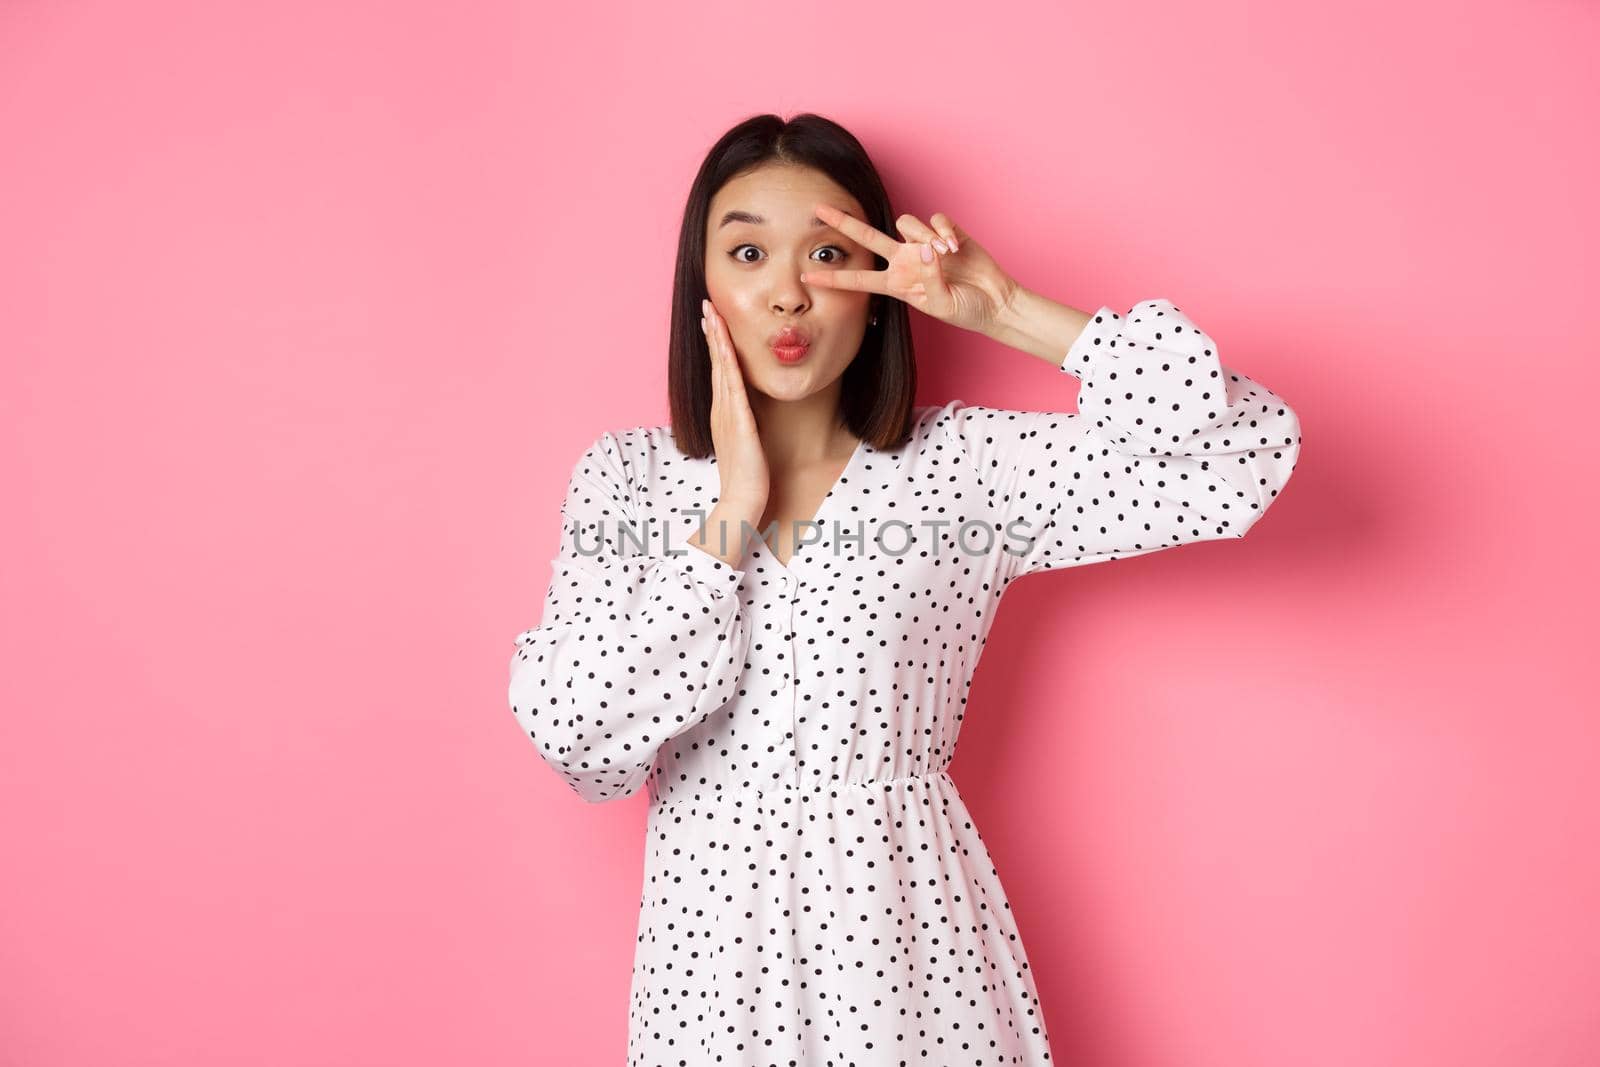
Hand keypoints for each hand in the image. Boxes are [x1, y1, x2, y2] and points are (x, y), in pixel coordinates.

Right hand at [700, 297, 768, 516]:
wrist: (742, 500)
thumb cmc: (747, 477)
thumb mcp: (745, 443)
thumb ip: (745, 425)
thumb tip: (749, 415)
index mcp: (722, 412)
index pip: (718, 371)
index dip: (715, 345)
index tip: (713, 321)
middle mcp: (720, 409)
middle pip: (714, 362)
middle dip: (711, 332)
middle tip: (706, 305)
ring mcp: (726, 413)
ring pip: (720, 368)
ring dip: (715, 339)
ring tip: (711, 313)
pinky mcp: (737, 420)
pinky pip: (732, 384)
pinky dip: (727, 362)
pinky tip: (726, 344)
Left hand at [799, 203, 1020, 335]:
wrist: (994, 301)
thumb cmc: (966, 309)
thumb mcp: (943, 305)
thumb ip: (930, 280)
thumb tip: (925, 249)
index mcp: (897, 283)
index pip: (859, 279)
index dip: (833, 279)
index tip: (807, 277)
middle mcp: (905, 260)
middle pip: (867, 237)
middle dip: (843, 223)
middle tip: (819, 208)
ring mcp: (923, 245)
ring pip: (908, 224)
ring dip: (925, 236)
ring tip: (947, 256)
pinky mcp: (945, 232)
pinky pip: (936, 220)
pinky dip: (945, 232)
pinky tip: (956, 247)